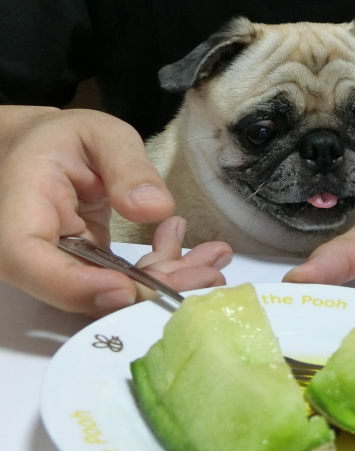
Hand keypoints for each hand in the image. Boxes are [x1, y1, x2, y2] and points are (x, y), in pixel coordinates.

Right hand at [0, 106, 230, 315]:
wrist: (48, 151)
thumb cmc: (65, 139)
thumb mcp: (99, 134)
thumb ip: (126, 166)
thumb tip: (155, 208)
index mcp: (20, 207)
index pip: (29, 260)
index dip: (76, 285)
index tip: (127, 287)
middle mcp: (35, 249)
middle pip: (82, 290)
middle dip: (151, 291)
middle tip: (207, 277)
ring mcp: (63, 265)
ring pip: (112, 294)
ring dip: (170, 284)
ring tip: (215, 263)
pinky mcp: (90, 270)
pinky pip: (127, 283)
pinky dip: (167, 272)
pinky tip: (201, 253)